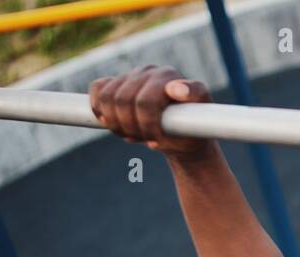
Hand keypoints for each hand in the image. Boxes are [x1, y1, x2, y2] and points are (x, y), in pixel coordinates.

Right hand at [89, 65, 211, 156]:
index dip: (146, 125)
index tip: (156, 142)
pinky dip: (100, 111)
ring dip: (116, 123)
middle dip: (131, 127)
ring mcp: (130, 76)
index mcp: (168, 76)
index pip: (145, 101)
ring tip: (132, 135)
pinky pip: (97, 90)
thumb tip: (175, 89)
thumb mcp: (202, 118)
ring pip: (106, 98)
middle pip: (122, 101)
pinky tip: (115, 124)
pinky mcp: (115, 83)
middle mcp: (148, 72)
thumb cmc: (192, 130)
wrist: (180, 135)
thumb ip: (195, 97)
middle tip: (144, 140)